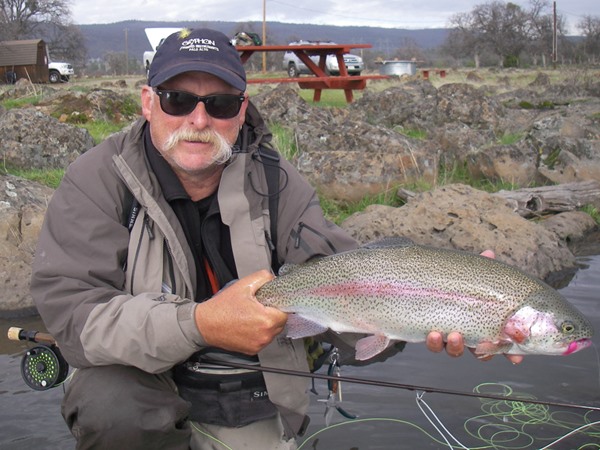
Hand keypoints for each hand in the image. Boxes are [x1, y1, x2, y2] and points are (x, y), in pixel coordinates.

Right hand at [194, 270, 287, 354]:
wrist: (205, 324)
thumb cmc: (222, 307)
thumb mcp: (243, 285)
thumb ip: (263, 278)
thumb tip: (274, 279)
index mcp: (266, 320)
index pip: (285, 312)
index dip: (278, 305)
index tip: (270, 302)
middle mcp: (264, 335)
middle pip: (280, 323)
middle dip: (273, 314)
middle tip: (259, 307)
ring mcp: (258, 345)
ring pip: (272, 333)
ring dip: (267, 325)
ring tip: (252, 316)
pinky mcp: (252, 350)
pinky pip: (263, 340)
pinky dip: (259, 333)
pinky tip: (248, 326)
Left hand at [424, 249, 523, 364]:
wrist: (411, 286)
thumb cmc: (448, 281)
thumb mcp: (465, 274)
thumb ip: (478, 268)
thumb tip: (488, 253)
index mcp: (480, 320)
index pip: (498, 340)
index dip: (508, 352)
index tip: (515, 360)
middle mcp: (466, 332)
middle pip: (479, 351)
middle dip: (482, 352)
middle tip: (479, 346)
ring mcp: (446, 336)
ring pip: (454, 350)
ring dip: (455, 346)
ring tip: (453, 335)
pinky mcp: (428, 335)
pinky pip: (433, 345)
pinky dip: (434, 343)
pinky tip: (432, 334)